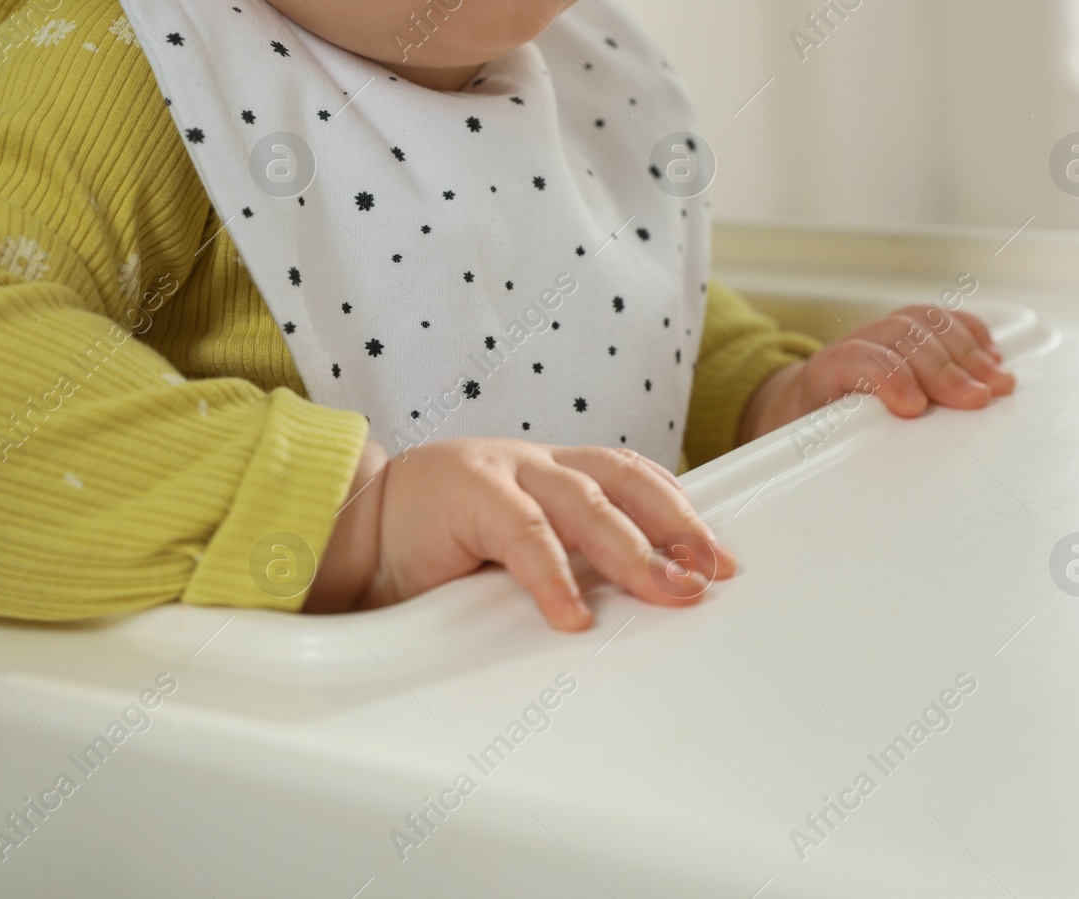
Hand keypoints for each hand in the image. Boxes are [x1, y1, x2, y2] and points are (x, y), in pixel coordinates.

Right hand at [306, 437, 734, 630]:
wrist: (357, 529)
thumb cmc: (442, 542)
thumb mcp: (519, 546)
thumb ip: (570, 557)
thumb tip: (646, 598)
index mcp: (555, 470)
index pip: (634, 478)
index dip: (681, 512)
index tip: (721, 558)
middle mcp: (537, 463)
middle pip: (624, 484)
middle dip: (675, 528)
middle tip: (710, 573)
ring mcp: (503, 472)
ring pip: (584, 504)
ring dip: (632, 551)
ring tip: (667, 590)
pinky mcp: (467, 494)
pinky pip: (522, 536)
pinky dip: (553, 577)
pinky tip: (573, 615)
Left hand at [739, 305, 1014, 442]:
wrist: (805, 404)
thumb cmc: (816, 433)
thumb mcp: (815, 448)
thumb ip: (837, 452)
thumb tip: (864, 480)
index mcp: (824, 373)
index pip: (854, 358)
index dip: (887, 376)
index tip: (915, 407)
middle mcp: (857, 345)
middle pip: (900, 336)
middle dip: (942, 367)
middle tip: (974, 399)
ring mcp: (885, 334)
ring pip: (924, 322)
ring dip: (966, 351)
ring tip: (996, 383)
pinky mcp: (911, 332)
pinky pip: (943, 320)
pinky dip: (973, 334)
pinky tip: (993, 359)